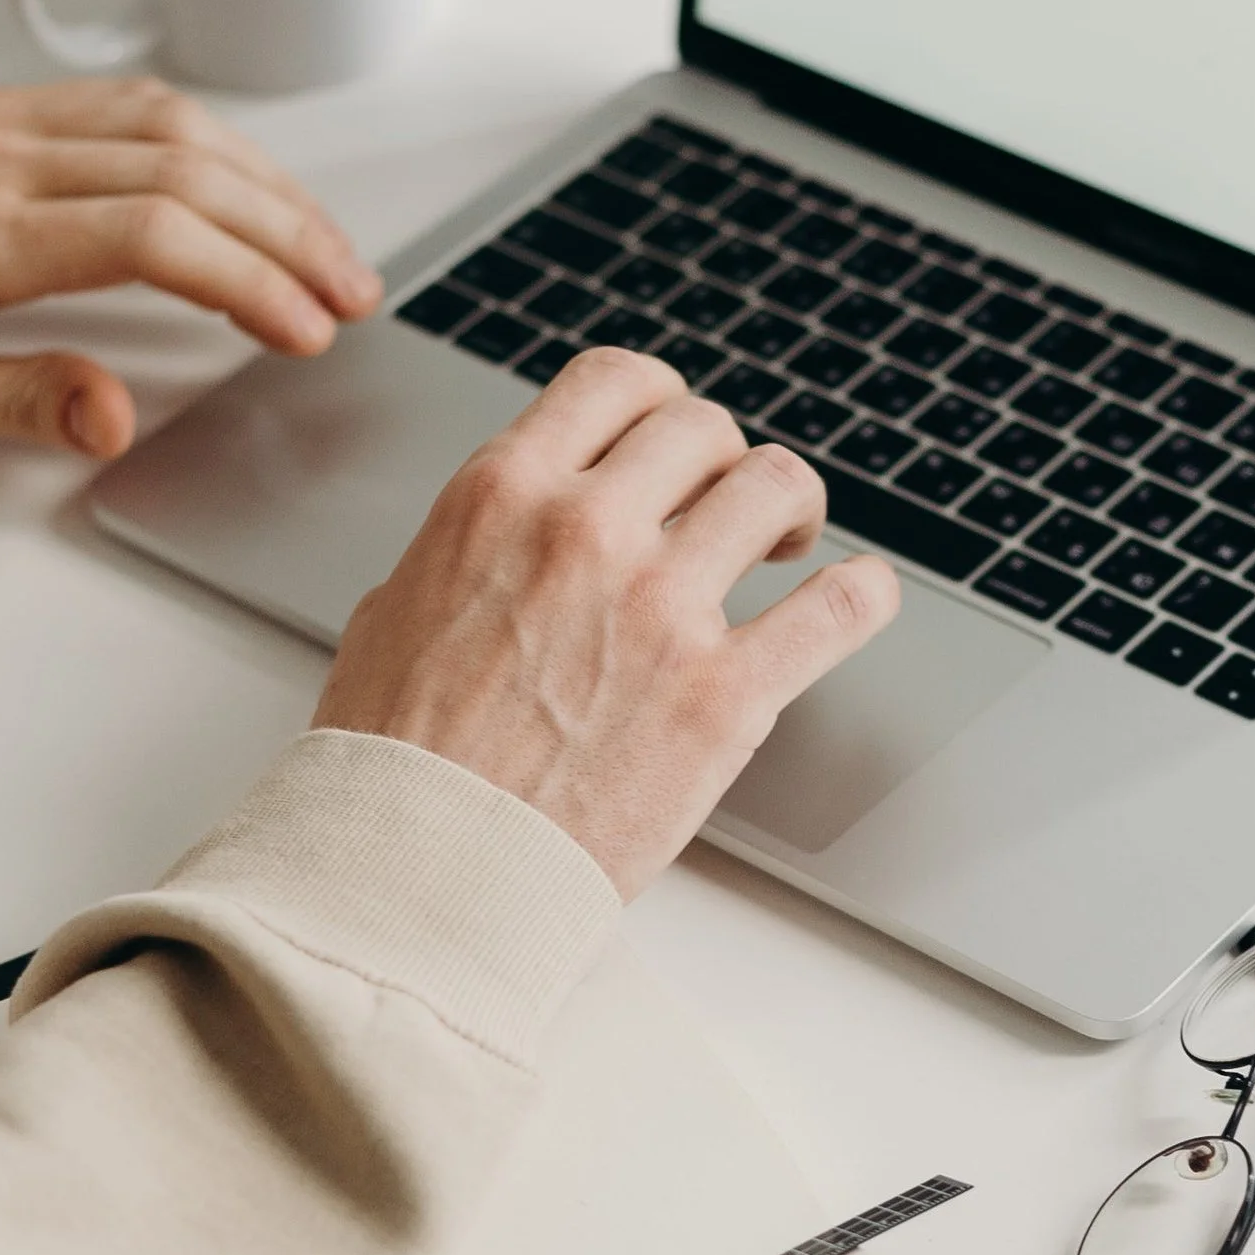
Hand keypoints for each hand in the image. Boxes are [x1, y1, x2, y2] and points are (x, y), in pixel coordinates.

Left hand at [0, 74, 381, 456]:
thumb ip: (14, 403)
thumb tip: (117, 416)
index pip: (152, 236)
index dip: (249, 281)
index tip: (306, 330)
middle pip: (186, 170)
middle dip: (289, 233)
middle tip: (353, 295)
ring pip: (170, 123)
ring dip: (265, 181)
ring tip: (325, 246)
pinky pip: (127, 104)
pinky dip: (210, 141)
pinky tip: (249, 184)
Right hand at [314, 348, 900, 894]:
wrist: (414, 873)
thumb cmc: (392, 761)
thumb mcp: (398, 607)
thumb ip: (475, 546)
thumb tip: (513, 535)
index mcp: (502, 497)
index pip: (616, 381)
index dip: (660, 404)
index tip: (673, 441)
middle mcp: (587, 532)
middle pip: (705, 429)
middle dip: (721, 464)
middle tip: (725, 509)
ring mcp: (662, 610)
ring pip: (776, 487)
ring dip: (790, 509)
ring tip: (785, 547)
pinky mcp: (723, 698)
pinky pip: (839, 607)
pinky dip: (863, 593)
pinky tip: (858, 596)